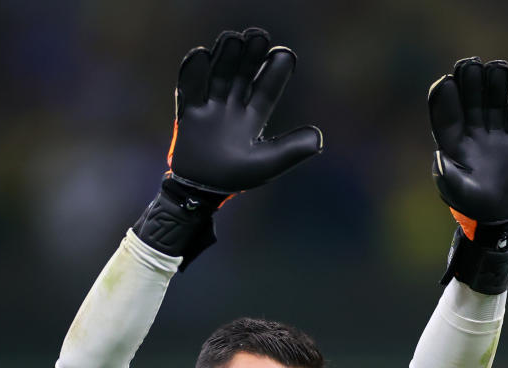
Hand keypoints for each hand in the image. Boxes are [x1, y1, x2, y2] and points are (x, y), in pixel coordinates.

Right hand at [168, 28, 321, 194]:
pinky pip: (189, 87)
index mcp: (253, 118)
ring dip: (225, 58)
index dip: (275, 72)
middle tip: (258, 36)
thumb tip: (319, 138)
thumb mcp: (268, 164)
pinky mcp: (188, 112)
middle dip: (250, 56)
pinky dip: (193, 71)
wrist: (200, 191)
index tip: (284, 54)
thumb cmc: (236, 178)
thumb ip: (292, 150)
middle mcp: (232, 107)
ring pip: (218, 75)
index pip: (267, 90)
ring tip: (233, 39)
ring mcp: (210, 107)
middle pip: (242, 75)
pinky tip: (201, 54)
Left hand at [428, 57, 507, 225]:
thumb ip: (447, 176)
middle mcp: (472, 132)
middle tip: (472, 63)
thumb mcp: (456, 193)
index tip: (446, 80)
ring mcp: (494, 134)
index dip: (444, 97)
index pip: (446, 113)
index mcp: (452, 142)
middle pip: (471, 100)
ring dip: (495, 84)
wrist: (496, 216)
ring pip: (494, 103)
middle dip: (470, 82)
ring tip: (498, 66)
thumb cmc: (471, 205)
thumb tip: (439, 156)